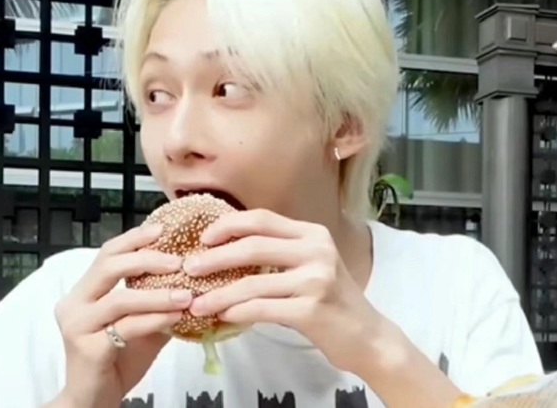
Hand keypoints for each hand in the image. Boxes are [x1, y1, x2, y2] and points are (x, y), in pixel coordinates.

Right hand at [53, 224, 192, 407]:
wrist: (95, 400)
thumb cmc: (118, 360)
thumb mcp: (142, 324)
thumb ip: (156, 301)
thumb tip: (191, 276)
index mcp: (83, 292)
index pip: (107, 254)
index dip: (134, 239)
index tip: (162, 229)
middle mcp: (73, 304)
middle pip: (109, 266)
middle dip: (147, 258)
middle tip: (179, 261)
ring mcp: (77, 326)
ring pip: (121, 299)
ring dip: (159, 294)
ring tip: (187, 294)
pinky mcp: (87, 348)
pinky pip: (127, 327)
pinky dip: (156, 319)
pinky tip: (178, 317)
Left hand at [183, 209, 380, 371]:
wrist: (367, 336)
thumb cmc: (332, 300)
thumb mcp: (311, 265)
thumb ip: (279, 252)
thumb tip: (226, 249)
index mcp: (312, 234)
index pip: (262, 219)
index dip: (228, 225)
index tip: (203, 238)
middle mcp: (316, 251)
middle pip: (253, 246)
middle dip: (215, 258)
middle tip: (190, 268)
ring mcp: (316, 279)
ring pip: (253, 282)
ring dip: (219, 294)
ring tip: (197, 304)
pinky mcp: (313, 309)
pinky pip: (263, 309)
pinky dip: (238, 312)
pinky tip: (223, 317)